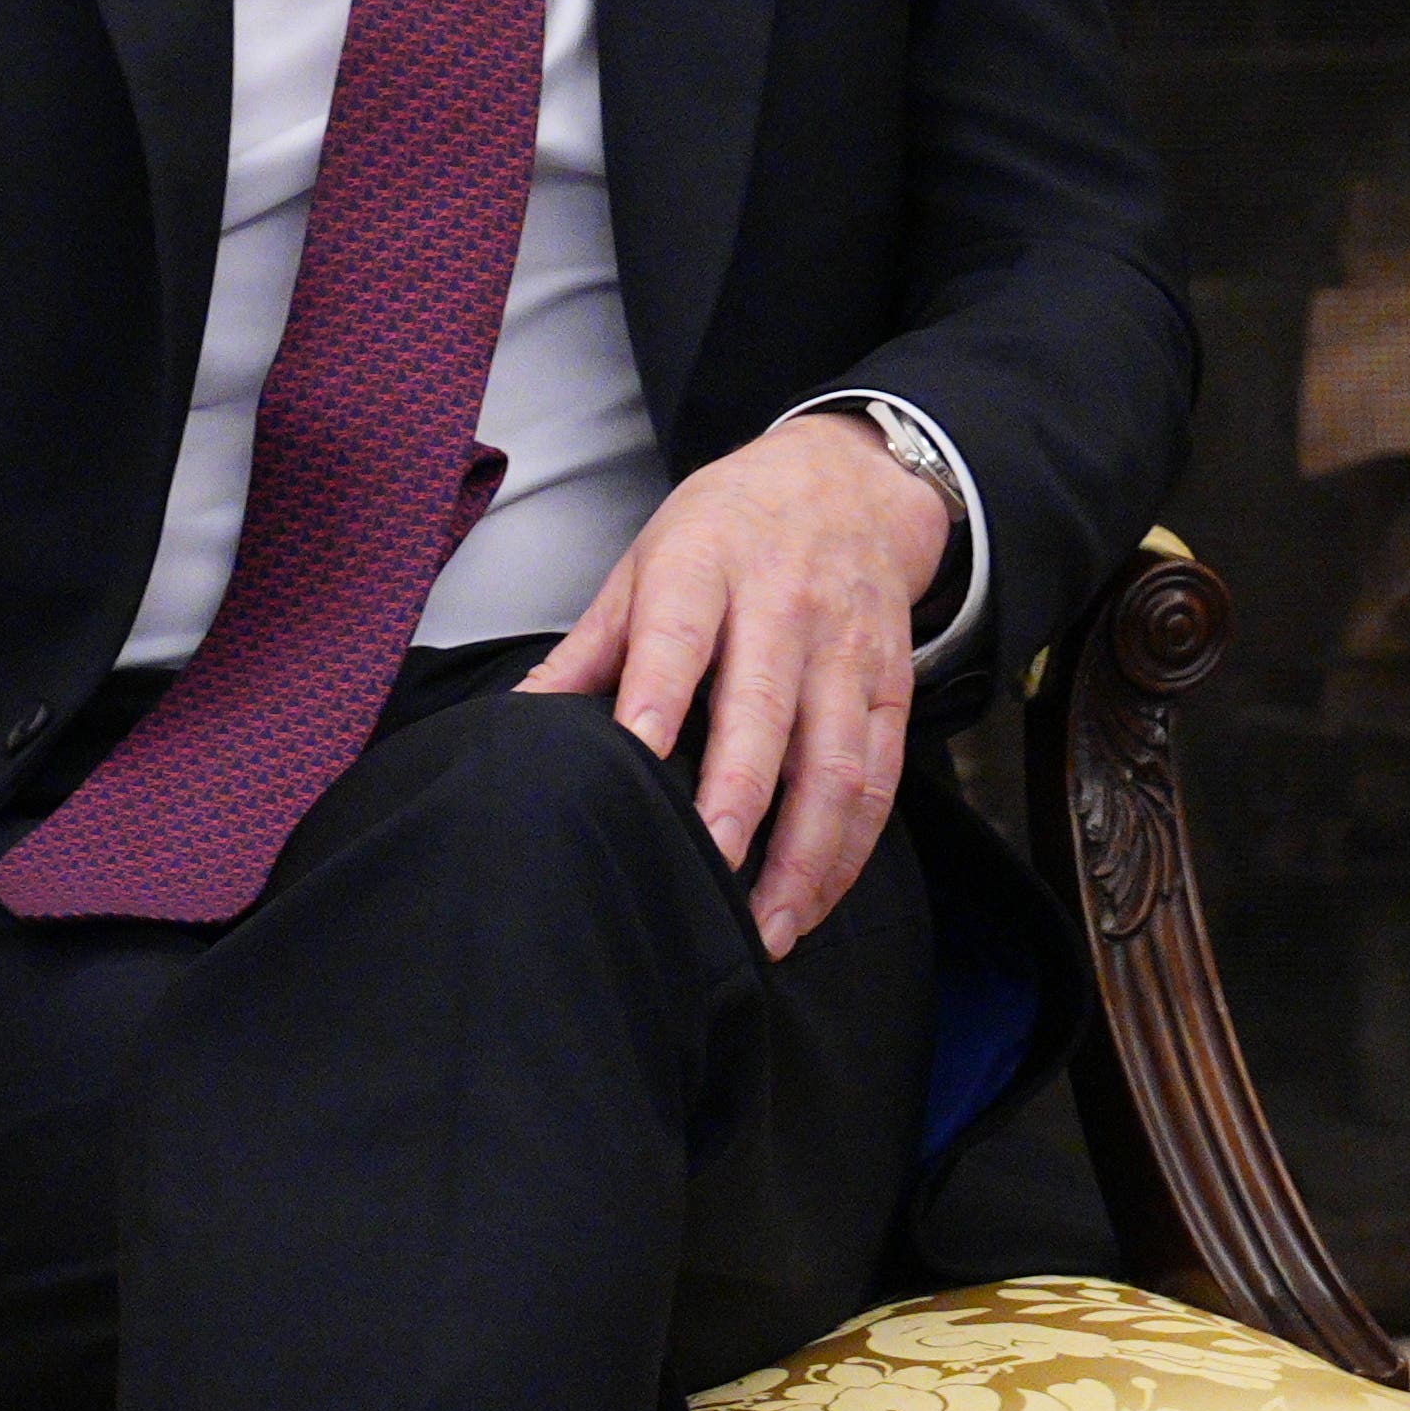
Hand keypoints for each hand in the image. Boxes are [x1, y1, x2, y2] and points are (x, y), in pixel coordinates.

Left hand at [532, 407, 951, 951]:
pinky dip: (851, 847)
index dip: (656, 701)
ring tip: (768, 929)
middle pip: (764, 709)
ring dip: (806, 854)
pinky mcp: (892, 683)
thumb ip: (589, 649)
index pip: (677, 636)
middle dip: (738, 800)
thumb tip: (516, 724)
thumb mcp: (645, 562)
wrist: (845, 481)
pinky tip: (816, 897)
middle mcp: (783, 603)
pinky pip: (881, 776)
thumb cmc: (724, 531)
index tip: (635, 766)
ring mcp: (845, 646)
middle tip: (706, 877)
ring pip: (836, 760)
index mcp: (704, 564)